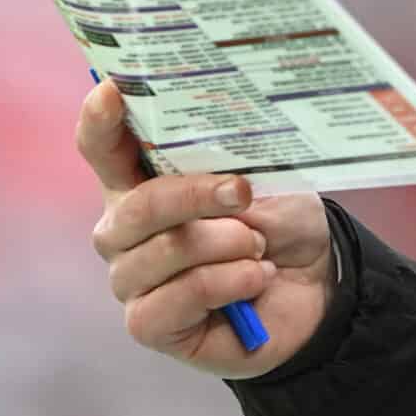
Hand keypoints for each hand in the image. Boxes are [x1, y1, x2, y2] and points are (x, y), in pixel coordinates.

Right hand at [77, 77, 337, 377]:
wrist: (315, 286)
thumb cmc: (280, 222)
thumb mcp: (266, 179)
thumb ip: (229, 162)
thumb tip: (215, 152)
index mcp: (142, 181)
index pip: (103, 148)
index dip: (100, 121)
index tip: (111, 91)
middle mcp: (125, 231)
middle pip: (136, 207)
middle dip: (193, 196)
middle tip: (242, 192)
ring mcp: (133, 279)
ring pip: (162, 253)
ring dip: (224, 245)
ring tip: (259, 245)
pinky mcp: (150, 324)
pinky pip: (178, 297)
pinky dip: (227, 282)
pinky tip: (256, 278)